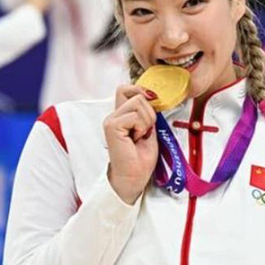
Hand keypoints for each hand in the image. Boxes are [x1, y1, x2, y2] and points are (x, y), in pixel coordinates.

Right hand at [103, 85, 158, 204]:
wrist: (134, 176)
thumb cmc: (141, 157)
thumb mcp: (149, 128)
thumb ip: (148, 112)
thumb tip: (154, 96)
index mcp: (121, 114)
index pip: (127, 88)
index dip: (142, 92)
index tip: (152, 108)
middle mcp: (114, 115)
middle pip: (137, 94)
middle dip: (149, 111)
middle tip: (145, 130)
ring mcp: (111, 120)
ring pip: (139, 102)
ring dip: (147, 121)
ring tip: (140, 136)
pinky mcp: (112, 126)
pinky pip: (135, 115)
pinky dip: (141, 127)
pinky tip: (136, 139)